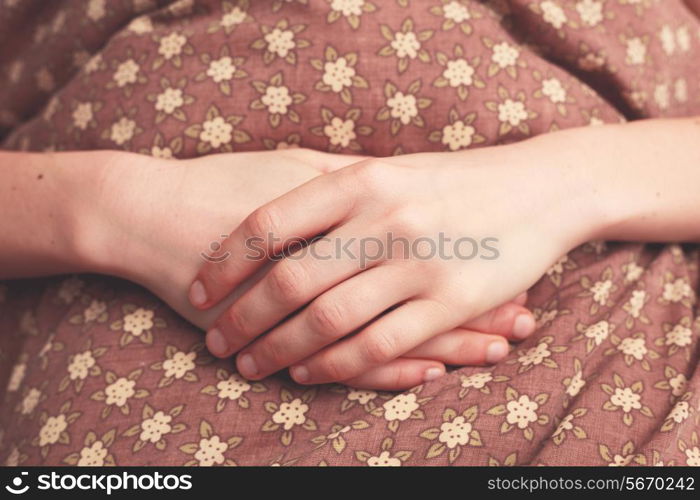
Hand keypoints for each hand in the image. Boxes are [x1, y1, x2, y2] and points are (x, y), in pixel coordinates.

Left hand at [93, 148, 534, 388]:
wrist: (540, 189)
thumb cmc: (452, 180)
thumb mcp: (389, 168)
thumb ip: (330, 185)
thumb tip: (263, 211)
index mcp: (361, 179)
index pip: (270, 224)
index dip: (226, 263)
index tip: (198, 289)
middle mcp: (385, 220)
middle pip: (289, 280)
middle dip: (242, 318)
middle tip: (215, 340)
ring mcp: (418, 264)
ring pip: (328, 320)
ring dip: (279, 349)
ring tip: (248, 364)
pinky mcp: (450, 303)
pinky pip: (377, 344)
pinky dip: (333, 365)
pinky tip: (307, 374)